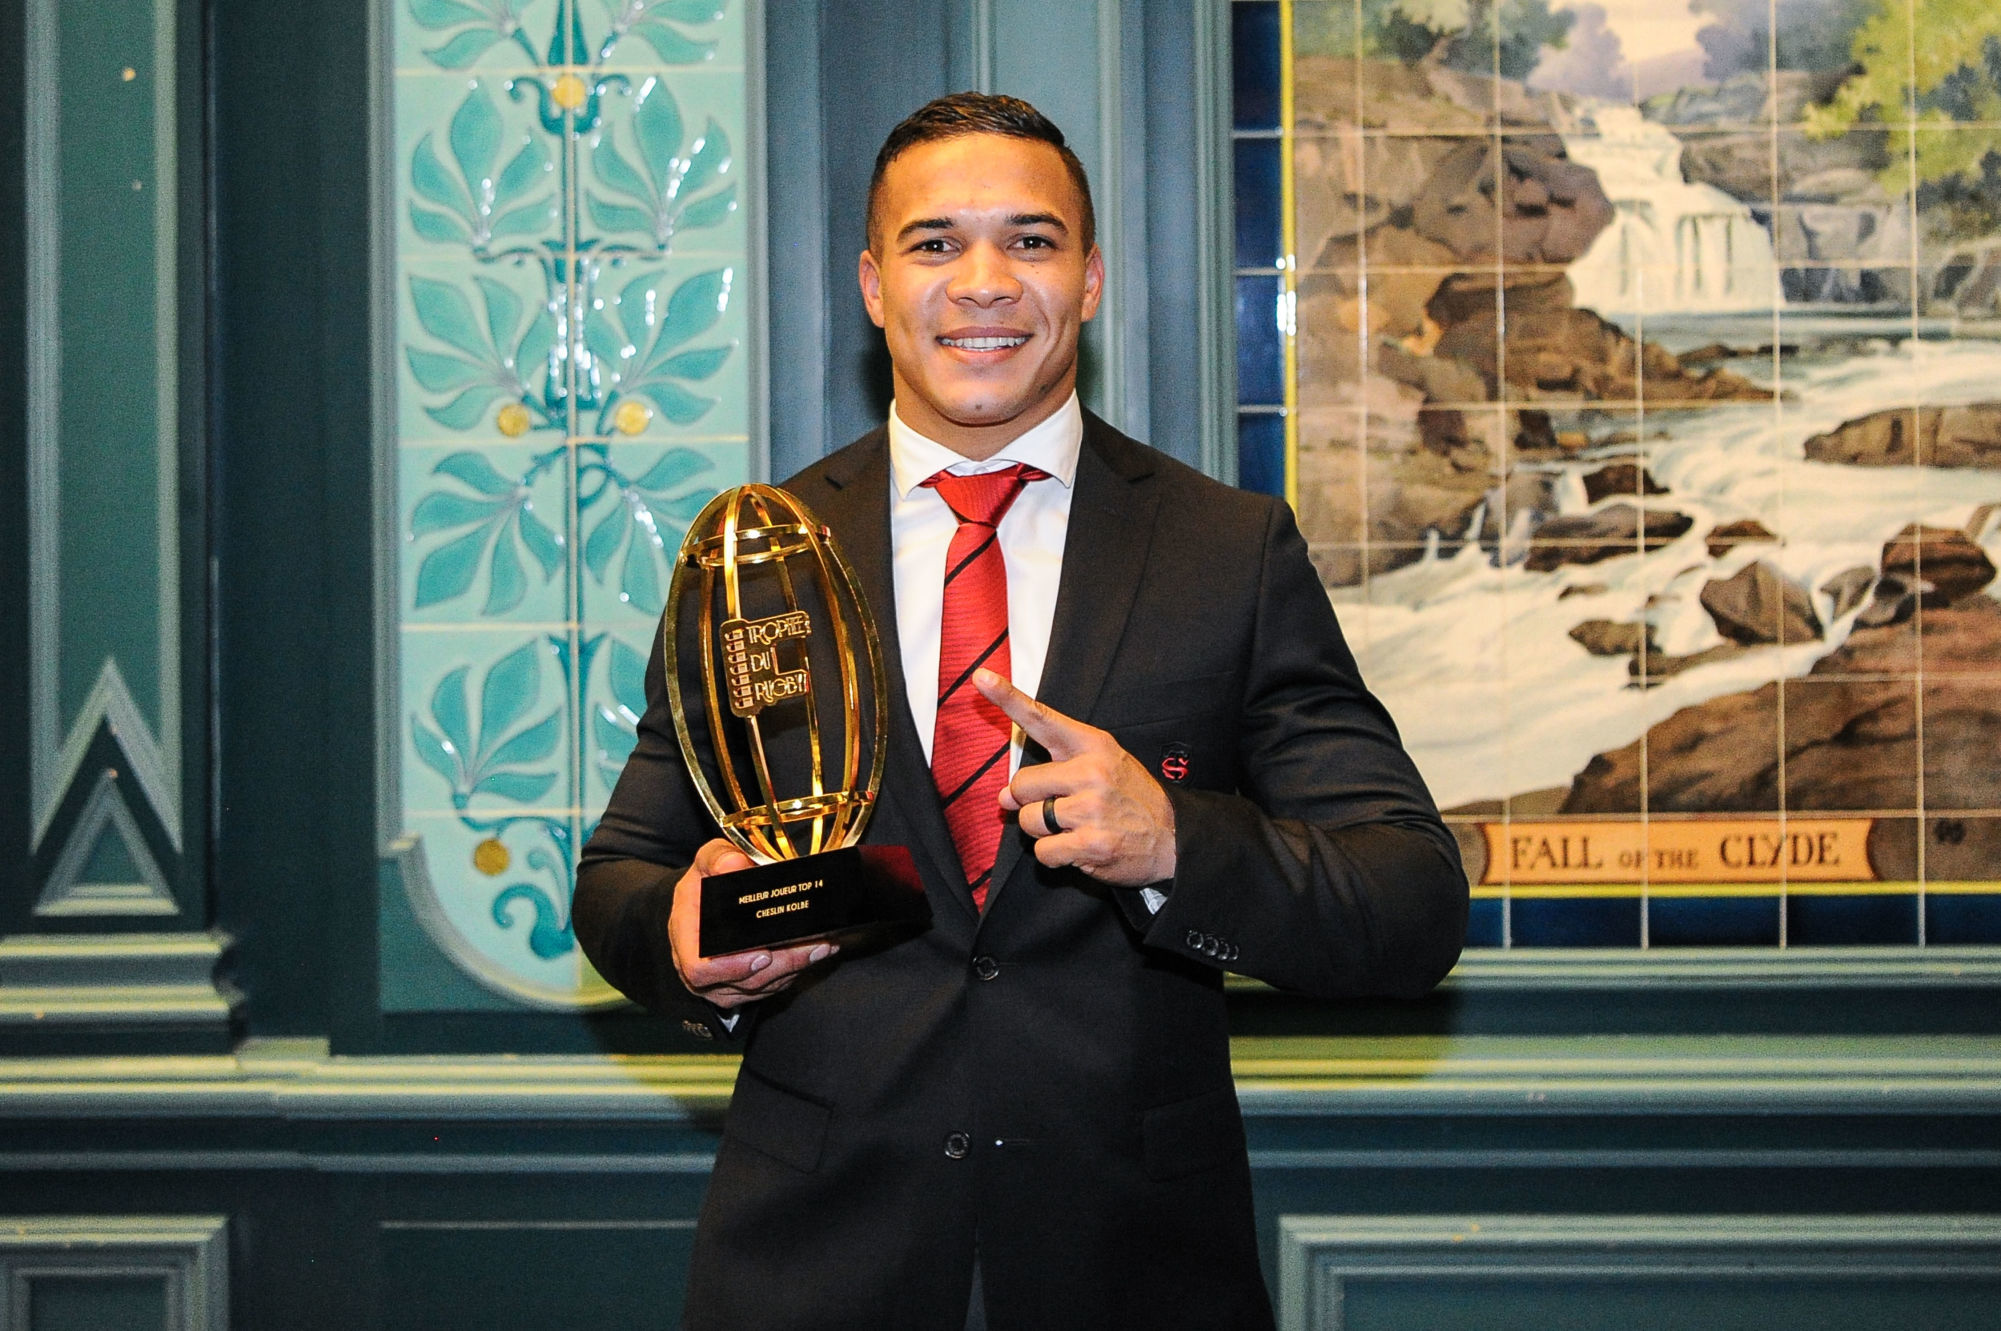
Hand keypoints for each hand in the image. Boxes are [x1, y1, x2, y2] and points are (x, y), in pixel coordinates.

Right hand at [668, 839, 839, 1009]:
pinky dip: (799, 969)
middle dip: (784, 963)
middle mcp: (704, 972)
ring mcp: (725, 985)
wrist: (702, 909)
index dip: (732, 967)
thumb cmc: (703, 887)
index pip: (700, 969)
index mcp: (686, 943)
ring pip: (765, 986)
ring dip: (797, 966)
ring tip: (823, 944)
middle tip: (813, 944)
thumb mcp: (704, 863)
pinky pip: (774, 986)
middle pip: (745, 981)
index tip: (762, 954)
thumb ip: (717, 858)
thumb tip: (735, 864)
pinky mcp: (747, 989)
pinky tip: (819, 949)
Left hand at [976, 670, 1177, 886]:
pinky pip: (1043, 851)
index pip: (1043, 719)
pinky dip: (1055, 855)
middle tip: (1063, 807)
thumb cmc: (1130, 799)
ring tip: (1076, 828)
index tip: (981, 678)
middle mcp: (1091, 772)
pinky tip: (1080, 848)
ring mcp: (1091, 808)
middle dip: (1032, 801)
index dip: (1008, 698)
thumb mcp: (1103, 765)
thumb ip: (1052, 773)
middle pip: (1022, 784)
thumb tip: (1004, 797)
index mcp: (1093, 745)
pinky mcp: (1091, 843)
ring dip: (1043, 830)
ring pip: (1029, 820)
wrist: (1174, 837)